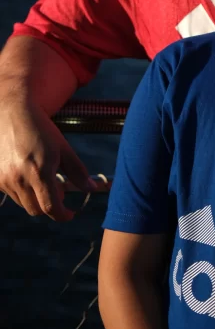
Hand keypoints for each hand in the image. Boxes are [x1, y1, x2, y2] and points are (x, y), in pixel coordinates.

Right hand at [0, 97, 96, 220]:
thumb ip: (77, 171)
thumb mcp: (63, 148)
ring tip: (44, 180)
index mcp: (40, 172)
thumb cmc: (40, 129)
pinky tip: (28, 175)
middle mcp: (20, 179)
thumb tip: (91, 188)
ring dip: (36, 199)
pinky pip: (12, 194)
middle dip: (51, 206)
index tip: (70, 214)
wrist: (11, 113)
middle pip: (37, 209)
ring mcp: (5, 180)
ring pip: (24, 203)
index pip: (51, 207)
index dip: (63, 215)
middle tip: (60, 193)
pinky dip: (23, 192)